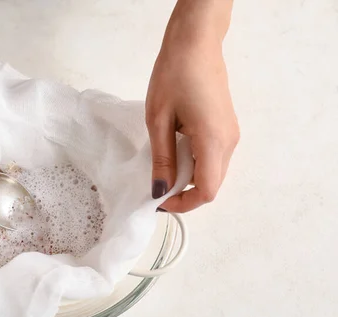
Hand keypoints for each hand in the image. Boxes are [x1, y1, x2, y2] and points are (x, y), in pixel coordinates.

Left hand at [146, 0, 238, 211]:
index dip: (184, 203)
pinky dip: (194, 163)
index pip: (207, 191)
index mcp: (213, 141)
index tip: (159, 200)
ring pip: (212, 171)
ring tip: (162, 165)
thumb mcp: (158, 120)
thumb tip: (160, 190)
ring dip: (188, 177)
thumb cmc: (173, 75)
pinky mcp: (226, 127)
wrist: (195, 42)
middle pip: (211, 184)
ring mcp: (231, 134)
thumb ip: (162, 158)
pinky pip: (213, 156)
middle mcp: (229, 142)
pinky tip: (174, 150)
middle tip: (156, 184)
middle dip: (184, 192)